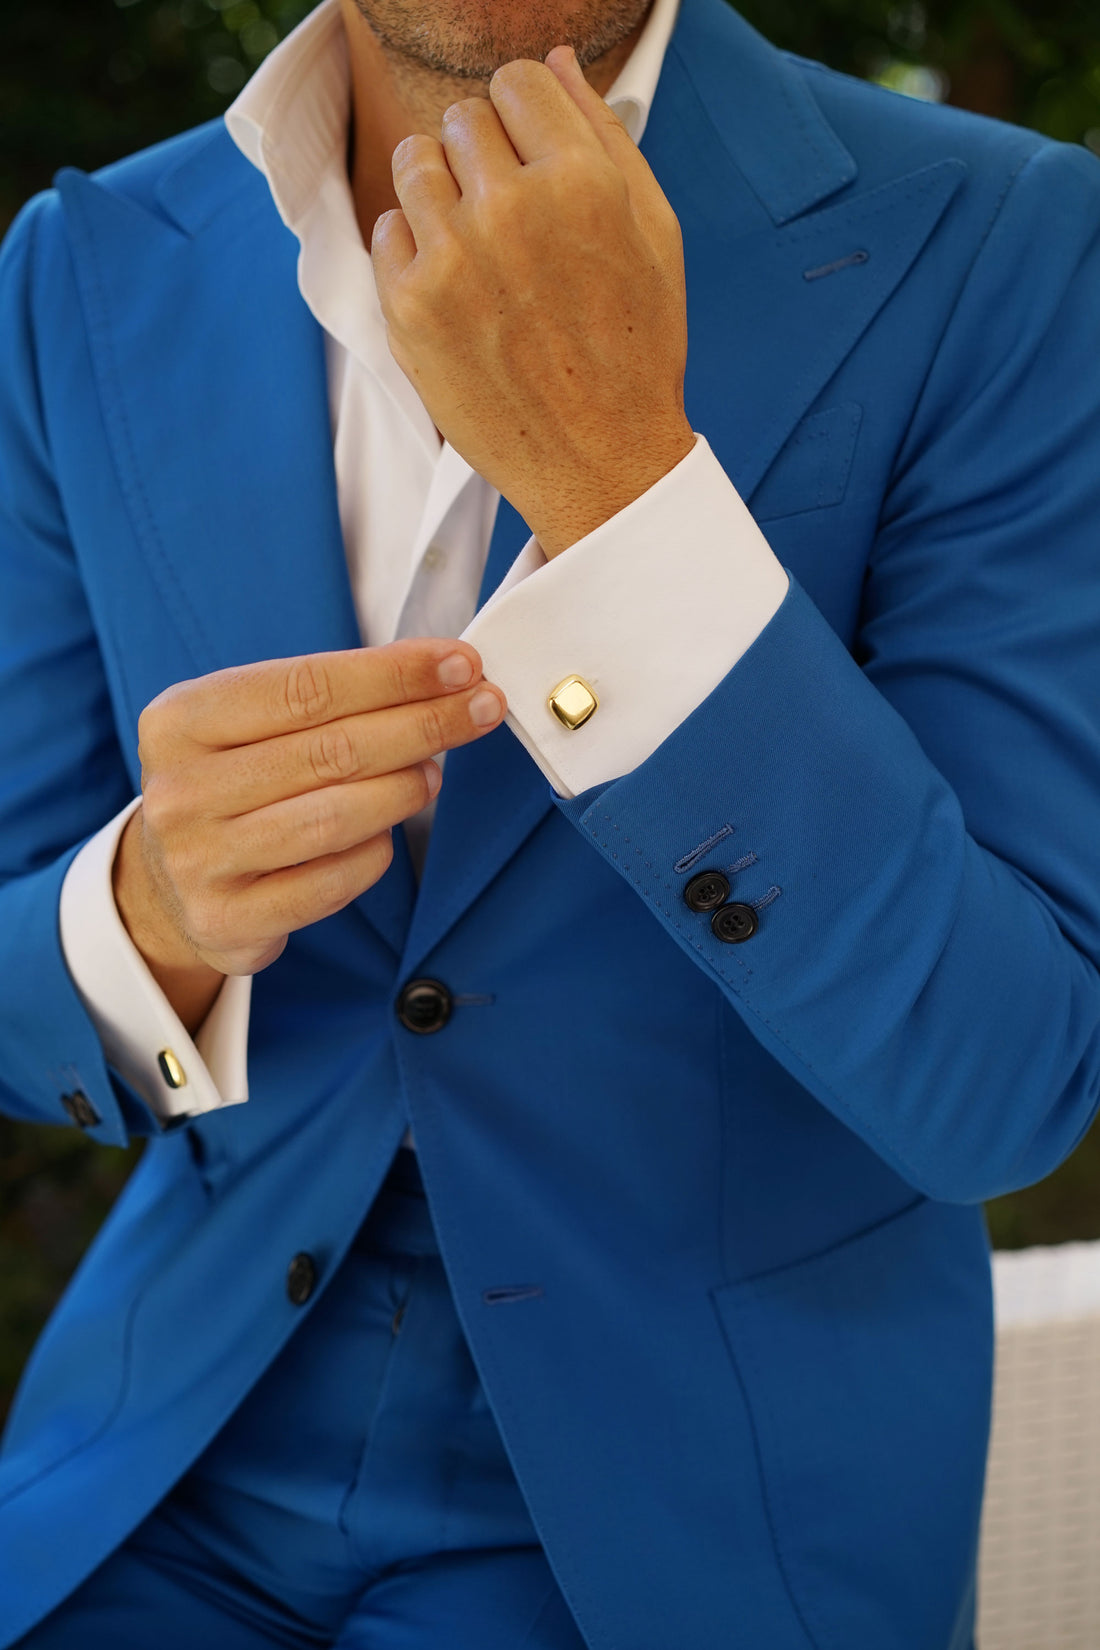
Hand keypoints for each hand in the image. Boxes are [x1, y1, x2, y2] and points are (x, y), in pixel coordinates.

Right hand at [119, 640, 505, 980]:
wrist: (166, 882)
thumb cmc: (233, 782)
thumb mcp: (248, 723)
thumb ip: (328, 697)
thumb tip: (444, 675)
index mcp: (181, 720)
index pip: (306, 688)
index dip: (393, 675)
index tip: (462, 664)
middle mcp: (181, 790)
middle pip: (330, 751)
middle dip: (422, 724)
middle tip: (482, 708)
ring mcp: (199, 861)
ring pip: (335, 819)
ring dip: (404, 791)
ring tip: (434, 773)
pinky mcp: (228, 920)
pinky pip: (330, 883)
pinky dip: (374, 854)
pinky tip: (388, 835)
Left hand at [371, 47, 694, 558]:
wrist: (600, 460)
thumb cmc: (635, 349)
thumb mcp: (653, 233)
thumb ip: (604, 136)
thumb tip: (556, 62)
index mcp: (580, 180)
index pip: (517, 82)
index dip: (524, 116)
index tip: (530, 158)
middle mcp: (512, 209)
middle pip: (463, 118)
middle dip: (484, 155)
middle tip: (511, 219)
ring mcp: (453, 258)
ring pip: (414, 162)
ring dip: (440, 189)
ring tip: (476, 245)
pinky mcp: (411, 307)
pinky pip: (387, 229)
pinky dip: (414, 249)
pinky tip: (457, 289)